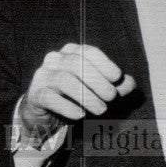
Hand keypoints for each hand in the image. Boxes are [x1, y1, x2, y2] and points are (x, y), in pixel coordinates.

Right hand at [19, 43, 135, 143]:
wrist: (46, 111)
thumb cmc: (77, 95)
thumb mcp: (99, 89)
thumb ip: (116, 86)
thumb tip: (131, 83)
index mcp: (72, 52)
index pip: (88, 52)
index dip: (104, 63)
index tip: (117, 77)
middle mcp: (55, 59)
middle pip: (76, 64)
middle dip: (97, 81)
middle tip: (111, 97)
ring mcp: (43, 75)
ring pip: (64, 80)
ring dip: (86, 96)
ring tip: (101, 109)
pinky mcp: (35, 94)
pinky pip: (50, 98)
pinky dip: (67, 107)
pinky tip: (80, 115)